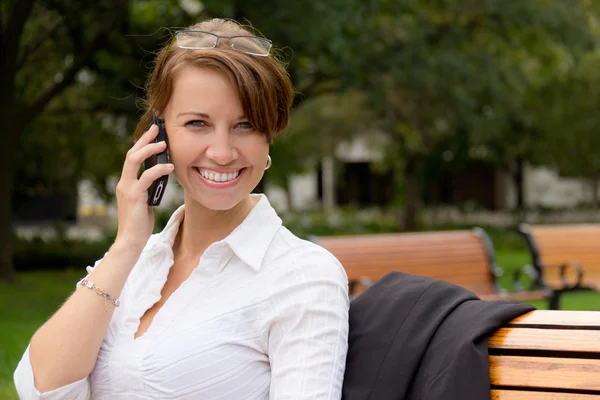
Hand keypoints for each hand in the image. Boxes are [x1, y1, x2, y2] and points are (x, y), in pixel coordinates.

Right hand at [114, 124, 173, 249]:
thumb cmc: (139, 223)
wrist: (130, 241)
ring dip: (150, 150)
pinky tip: (170, 166)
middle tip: (157, 129)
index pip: (132, 158)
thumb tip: (161, 177)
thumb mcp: (145, 201)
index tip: (153, 133)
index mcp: (126, 184)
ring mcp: (127, 189)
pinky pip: (147, 177)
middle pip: (131, 154)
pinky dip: (159, 169)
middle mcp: (124, 183)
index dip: (141, 144)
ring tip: (164, 144)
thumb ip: (149, 189)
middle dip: (144, 140)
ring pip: (134, 161)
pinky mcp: (134, 196)